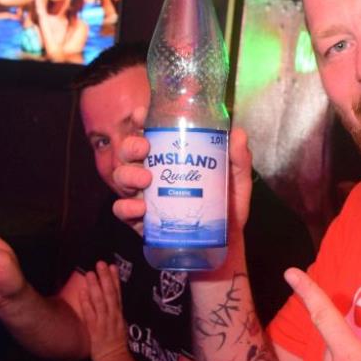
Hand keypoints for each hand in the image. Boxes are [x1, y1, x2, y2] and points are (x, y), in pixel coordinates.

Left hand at [77, 262, 127, 360]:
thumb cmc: (115, 346)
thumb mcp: (119, 327)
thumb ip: (115, 315)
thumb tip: (111, 303)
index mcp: (119, 315)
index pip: (118, 294)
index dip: (115, 280)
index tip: (113, 266)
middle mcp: (112, 316)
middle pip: (109, 294)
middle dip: (105, 278)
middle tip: (101, 263)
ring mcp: (104, 322)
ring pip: (100, 301)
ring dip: (95, 286)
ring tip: (90, 273)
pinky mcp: (95, 329)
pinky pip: (90, 314)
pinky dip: (86, 303)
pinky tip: (83, 292)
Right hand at [112, 125, 252, 236]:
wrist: (225, 245)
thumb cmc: (227, 208)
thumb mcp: (237, 181)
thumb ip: (238, 159)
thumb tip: (238, 134)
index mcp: (172, 159)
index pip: (151, 134)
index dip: (141, 121)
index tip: (142, 115)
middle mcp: (153, 174)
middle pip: (129, 153)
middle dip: (130, 146)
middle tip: (144, 149)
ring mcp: (144, 197)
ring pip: (121, 178)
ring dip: (127, 174)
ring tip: (145, 180)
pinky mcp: (141, 221)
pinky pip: (122, 211)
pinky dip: (126, 208)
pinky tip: (141, 209)